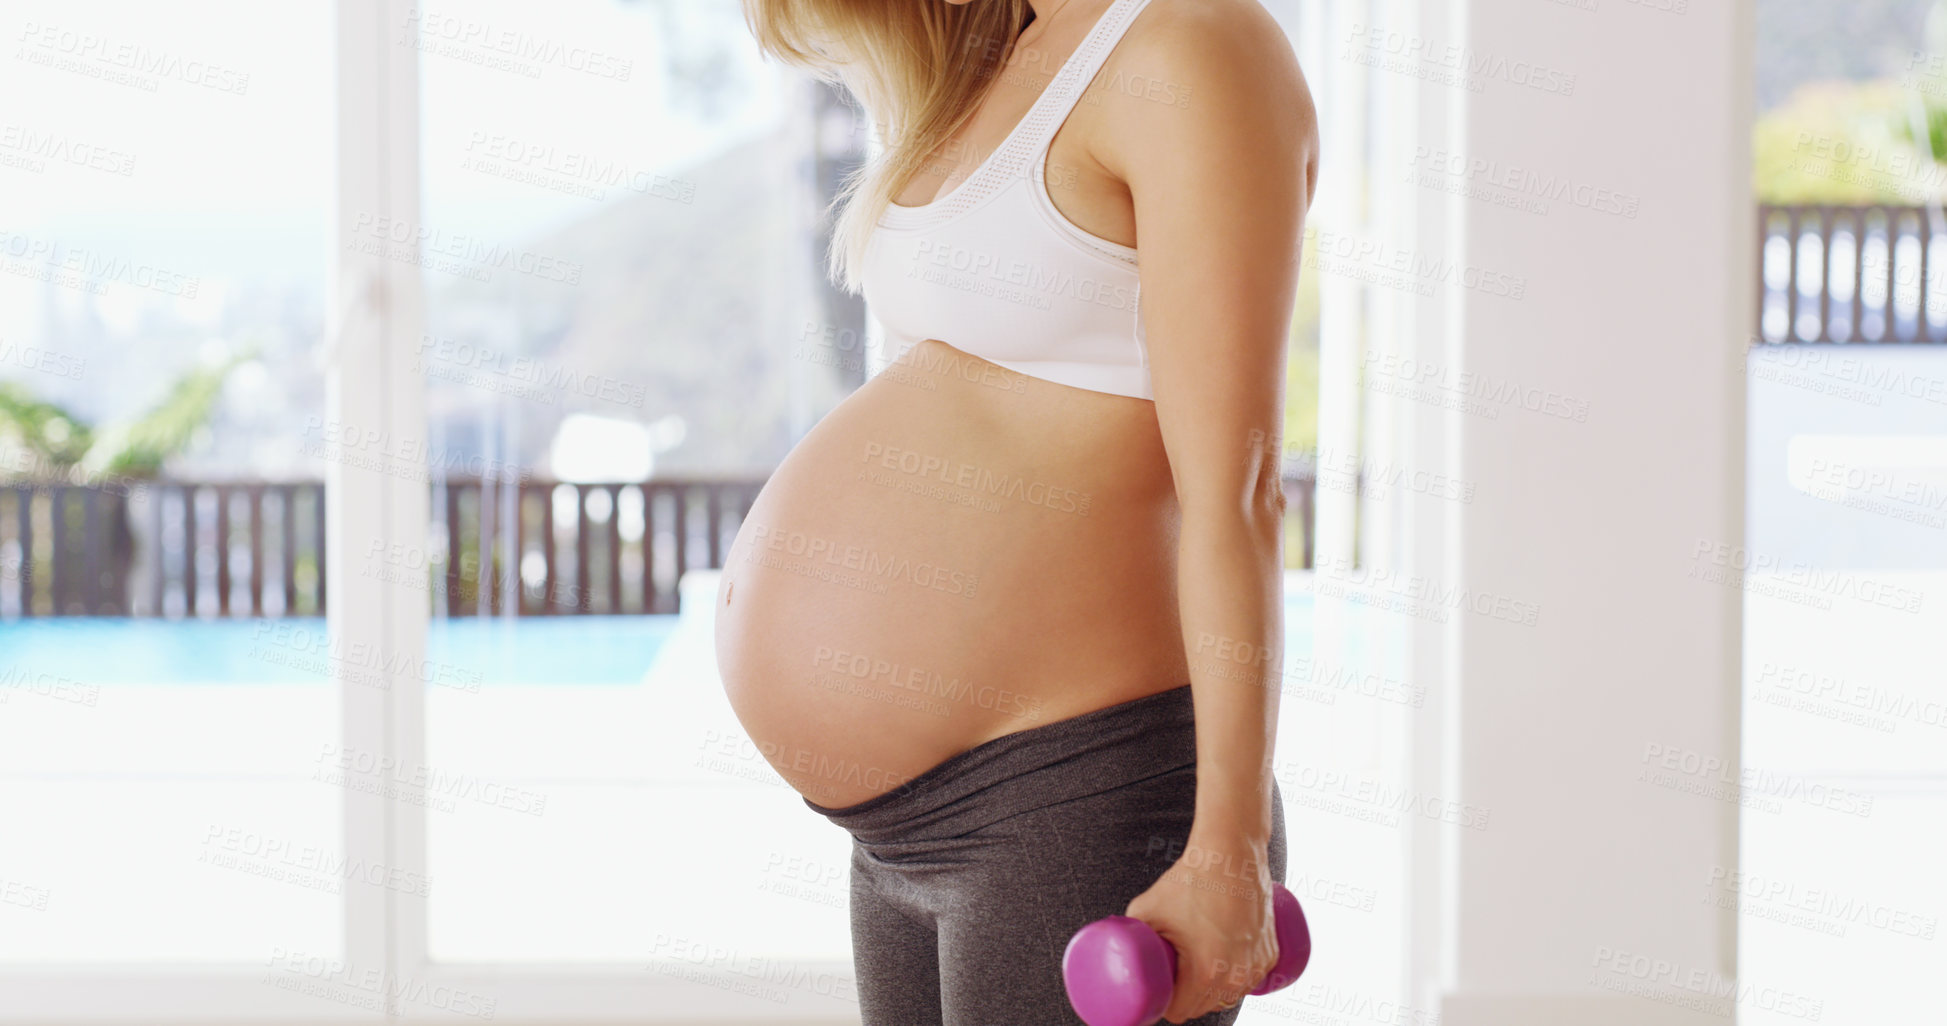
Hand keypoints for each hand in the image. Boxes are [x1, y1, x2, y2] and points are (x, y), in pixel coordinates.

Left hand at [1121, 824, 1277, 1022]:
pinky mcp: (1270, 954)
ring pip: (1229, 996)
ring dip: (1214, 991)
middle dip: (1188, 997)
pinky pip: (1249, 980)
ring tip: (1199, 968)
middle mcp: (1235, 975)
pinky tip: (1224, 965)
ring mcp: (1256, 966)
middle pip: (1205, 1007)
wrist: (1230, 853)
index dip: (1164, 1004)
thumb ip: (1129, 934)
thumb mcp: (1147, 909)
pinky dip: (1237, 978)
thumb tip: (1114, 950)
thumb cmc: (1191, 879)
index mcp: (1205, 972)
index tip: (1160, 990)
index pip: (1180, 1011)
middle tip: (1176, 975)